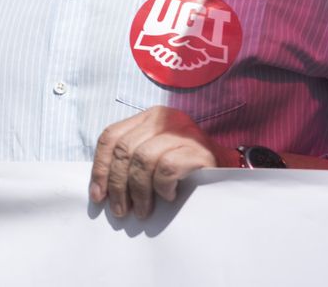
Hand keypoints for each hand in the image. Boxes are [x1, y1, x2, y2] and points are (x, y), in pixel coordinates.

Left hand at [89, 107, 231, 218]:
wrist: (229, 166)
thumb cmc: (186, 165)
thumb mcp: (155, 154)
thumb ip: (132, 160)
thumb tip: (102, 188)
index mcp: (148, 118)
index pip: (111, 136)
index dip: (101, 167)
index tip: (98, 195)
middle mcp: (163, 119)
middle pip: (124, 149)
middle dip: (117, 184)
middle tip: (120, 210)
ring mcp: (181, 132)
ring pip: (143, 159)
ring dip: (138, 191)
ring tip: (142, 210)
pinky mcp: (197, 150)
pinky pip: (167, 168)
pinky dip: (162, 186)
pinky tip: (167, 197)